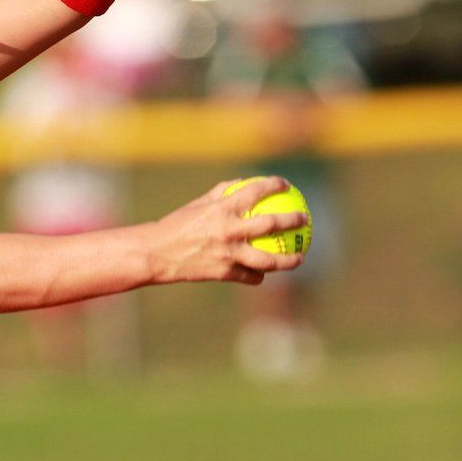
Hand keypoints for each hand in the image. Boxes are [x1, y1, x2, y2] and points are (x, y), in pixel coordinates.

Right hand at [141, 177, 306, 286]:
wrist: (157, 254)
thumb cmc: (175, 226)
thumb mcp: (196, 205)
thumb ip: (221, 193)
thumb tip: (243, 184)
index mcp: (222, 209)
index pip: (256, 191)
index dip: (274, 185)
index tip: (287, 184)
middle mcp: (228, 230)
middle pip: (271, 224)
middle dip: (292, 221)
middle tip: (305, 219)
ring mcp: (228, 253)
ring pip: (267, 259)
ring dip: (288, 260)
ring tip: (300, 258)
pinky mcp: (224, 272)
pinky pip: (249, 276)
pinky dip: (258, 275)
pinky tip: (264, 274)